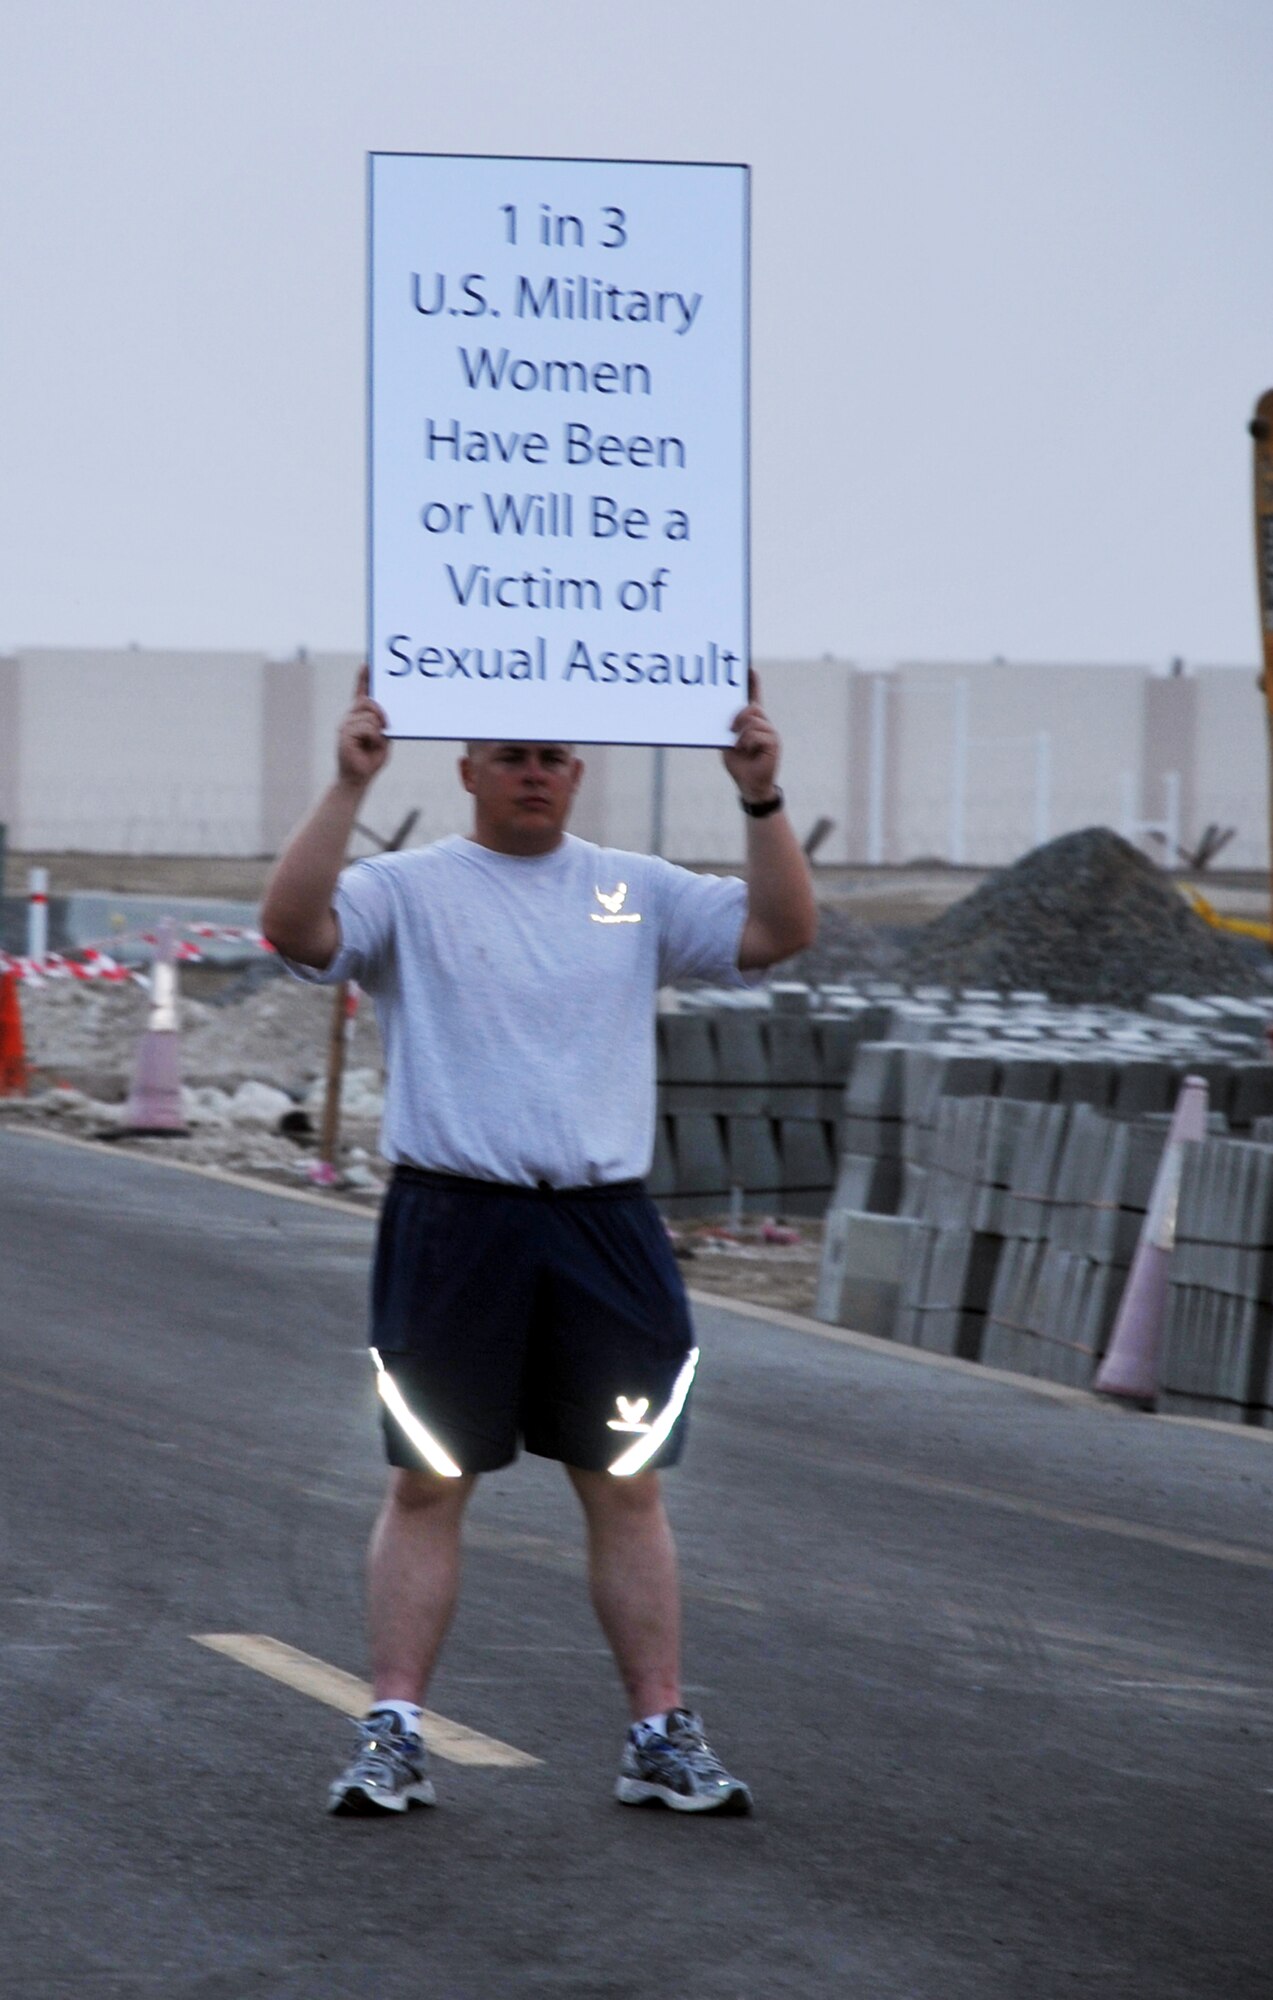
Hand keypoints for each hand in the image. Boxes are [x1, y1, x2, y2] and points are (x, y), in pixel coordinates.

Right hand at [337, 665, 389, 789]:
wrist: (358, 779)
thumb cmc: (370, 759)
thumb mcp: (382, 738)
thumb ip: (382, 724)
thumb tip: (383, 714)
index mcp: (358, 717)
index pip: (360, 693)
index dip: (363, 678)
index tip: (367, 664)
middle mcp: (349, 718)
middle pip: (368, 702)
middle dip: (380, 714)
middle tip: (385, 727)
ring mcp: (344, 725)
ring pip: (370, 717)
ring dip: (378, 731)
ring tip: (372, 744)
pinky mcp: (344, 735)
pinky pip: (366, 728)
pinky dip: (373, 738)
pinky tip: (368, 747)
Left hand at [722, 668, 779, 802]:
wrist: (749, 785)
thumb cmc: (739, 764)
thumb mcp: (728, 743)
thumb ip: (728, 729)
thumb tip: (724, 719)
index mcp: (753, 723)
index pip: (754, 698)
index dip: (753, 684)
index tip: (749, 668)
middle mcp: (764, 724)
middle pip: (752, 707)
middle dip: (738, 715)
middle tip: (730, 729)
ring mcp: (770, 733)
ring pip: (753, 720)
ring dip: (741, 732)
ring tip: (738, 745)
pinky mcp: (773, 743)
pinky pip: (756, 734)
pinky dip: (747, 741)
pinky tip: (746, 750)